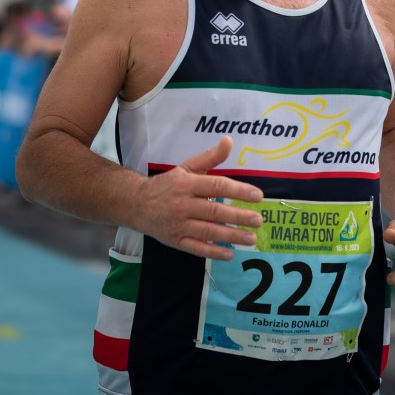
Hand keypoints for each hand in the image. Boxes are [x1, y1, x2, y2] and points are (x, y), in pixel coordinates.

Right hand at [137, 136, 262, 260]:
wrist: (136, 204)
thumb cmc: (168, 184)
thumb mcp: (187, 167)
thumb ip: (210, 156)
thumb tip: (229, 140)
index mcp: (187, 183)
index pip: (216, 186)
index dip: (238, 191)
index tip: (258, 195)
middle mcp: (183, 204)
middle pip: (214, 211)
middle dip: (238, 216)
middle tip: (258, 220)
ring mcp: (179, 224)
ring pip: (208, 231)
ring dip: (231, 236)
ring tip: (251, 238)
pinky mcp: (175, 241)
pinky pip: (196, 248)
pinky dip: (213, 252)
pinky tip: (229, 254)